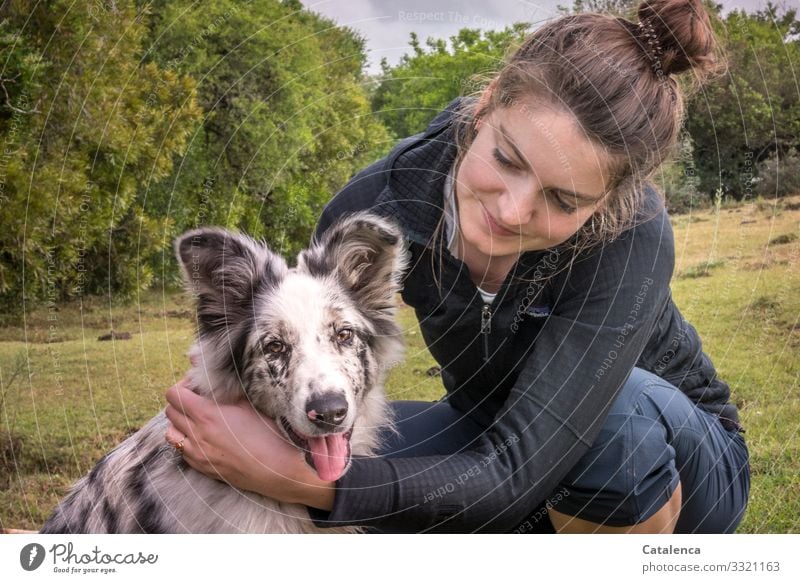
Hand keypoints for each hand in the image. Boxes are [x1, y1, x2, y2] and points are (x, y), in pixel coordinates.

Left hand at [164, 376, 334, 510]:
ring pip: (170, 433)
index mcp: (207, 414)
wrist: (278, 469)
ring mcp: (197, 454)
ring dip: (180, 423)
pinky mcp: (202, 468)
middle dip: (181, 402)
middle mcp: (196, 434)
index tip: (198, 386)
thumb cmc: (268, 432)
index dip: (183, 386)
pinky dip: (187, 442)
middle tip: (199, 400)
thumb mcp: (248, 402)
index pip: (173, 395)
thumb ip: (223, 384)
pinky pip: (181, 451)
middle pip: (169, 412)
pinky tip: (206, 438)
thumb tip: (201, 361)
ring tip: (198, 420)